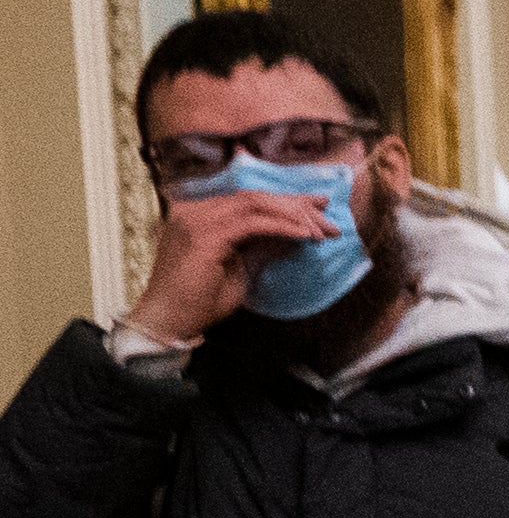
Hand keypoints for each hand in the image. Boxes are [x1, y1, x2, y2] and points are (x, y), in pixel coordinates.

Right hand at [128, 171, 352, 342]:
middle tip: (330, 221)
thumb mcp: (243, 268)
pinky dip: (282, 227)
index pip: (249, 200)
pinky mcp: (204, 235)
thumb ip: (264, 247)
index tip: (320, 207)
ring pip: (255, 204)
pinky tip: (305, 236)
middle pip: (255, 197)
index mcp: (201, 215)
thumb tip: (298, 234)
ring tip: (322, 231)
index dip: (287, 202)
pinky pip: (252, 223)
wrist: (169, 320)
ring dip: (294, 216)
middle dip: (297, 207)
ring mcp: (196, 219)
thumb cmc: (201, 300)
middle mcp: (195, 210)